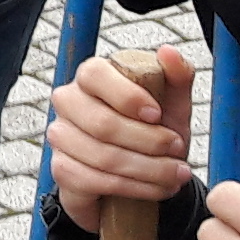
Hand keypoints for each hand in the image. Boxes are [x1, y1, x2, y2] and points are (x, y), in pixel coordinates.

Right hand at [48, 43, 197, 232]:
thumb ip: (177, 76)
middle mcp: (68, 102)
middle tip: (178, 150)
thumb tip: (168, 51)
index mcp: (92, 77)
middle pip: (102, 123)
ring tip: (176, 175)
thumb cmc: (152, 131)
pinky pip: (95, 181)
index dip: (128, 96)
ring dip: (148, 170)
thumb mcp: (173, 104)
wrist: (139, 177)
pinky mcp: (61, 170)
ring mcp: (60, 137)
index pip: (95, 75)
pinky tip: (157, 188)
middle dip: (149, 141)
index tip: (158, 115)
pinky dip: (134, 188)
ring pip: (103, 156)